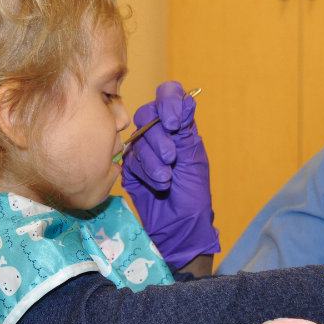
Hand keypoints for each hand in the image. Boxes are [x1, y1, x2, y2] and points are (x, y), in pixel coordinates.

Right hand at [122, 82, 219, 269]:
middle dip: (159, 138)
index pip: (169, 96)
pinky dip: (144, 172)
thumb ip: (185, 129)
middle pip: (148, 115)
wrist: (179, 227)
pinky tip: (157, 185)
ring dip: (153, 161)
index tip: (173, 122)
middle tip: (172, 158)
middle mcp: (161, 135)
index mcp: (180, 128)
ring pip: (138, 139)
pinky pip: (129, 159)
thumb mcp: (193, 160)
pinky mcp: (129, 167)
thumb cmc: (193, 194)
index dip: (168, 101)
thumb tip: (187, 98)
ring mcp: (143, 150)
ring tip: (166, 180)